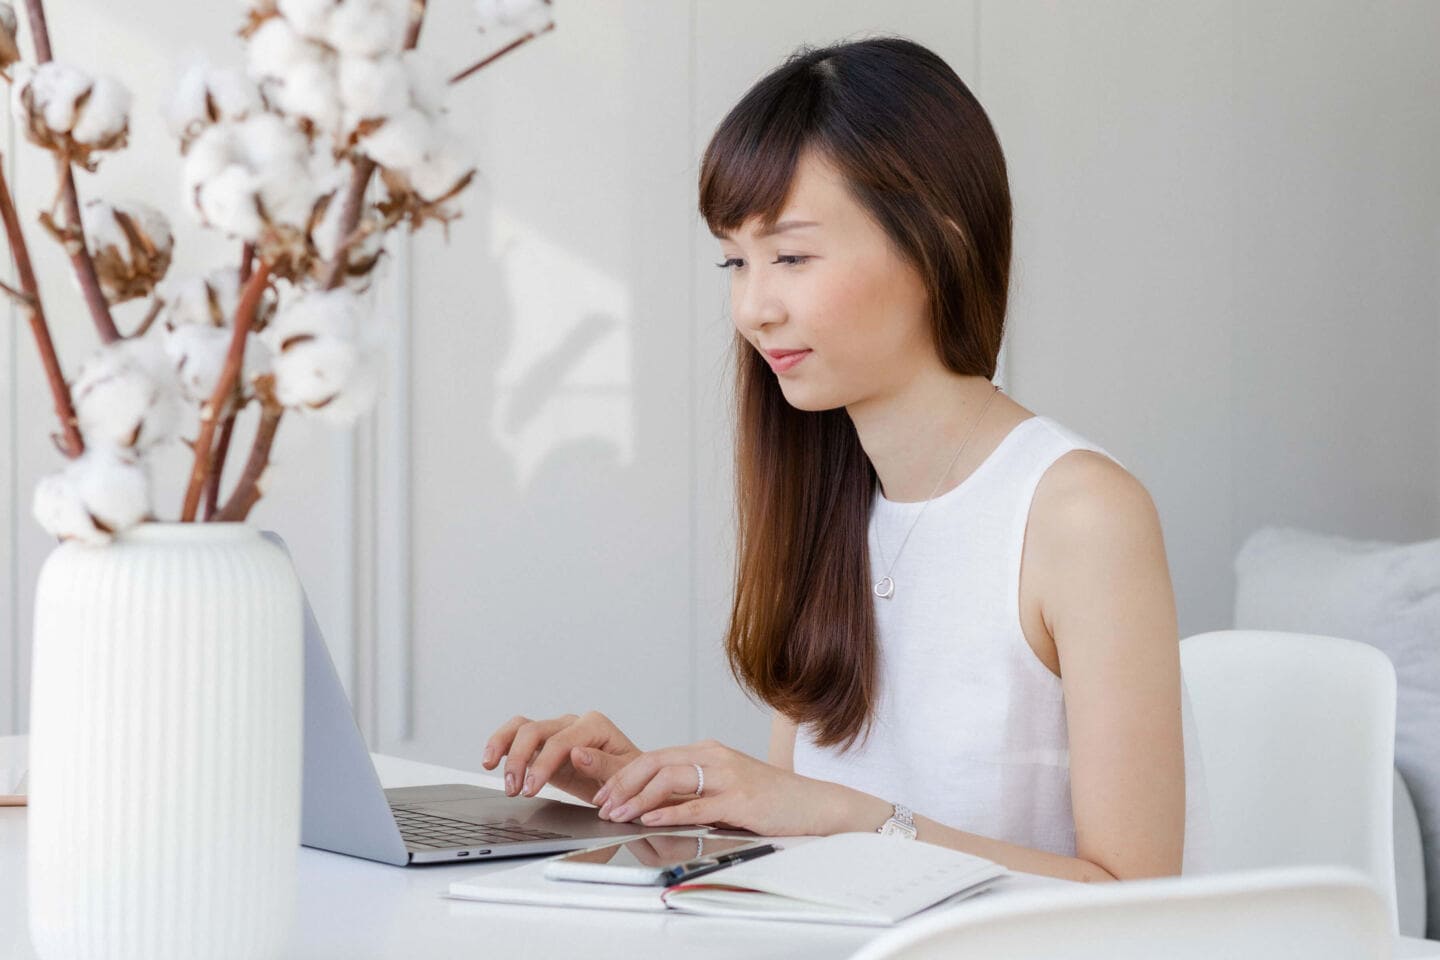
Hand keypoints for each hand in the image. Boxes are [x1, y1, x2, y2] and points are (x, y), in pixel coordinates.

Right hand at [481, 710, 640, 804]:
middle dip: (520, 759)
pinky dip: (502, 744)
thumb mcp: (627, 774)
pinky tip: (491, 760)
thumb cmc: (632, 778)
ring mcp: (557, 732)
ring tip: (490, 767)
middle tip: (514, 789)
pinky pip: (518, 737)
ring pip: (522, 727)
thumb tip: (578, 753)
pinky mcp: (545, 745)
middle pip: (536, 730)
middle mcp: (573, 724)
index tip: (531, 789)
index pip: (561, 741)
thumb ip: (604, 764)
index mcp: (595, 726)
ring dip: (504, 746)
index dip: (543, 765)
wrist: (631, 783)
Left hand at [591, 739, 853, 836]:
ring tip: (619, 814)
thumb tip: (653, 805)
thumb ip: (693, 790)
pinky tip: (651, 820)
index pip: (655, 756)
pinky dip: (669, 812)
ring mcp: (727, 776)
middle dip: (622, 783)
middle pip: (655, 762)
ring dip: (638, 798)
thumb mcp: (725, 787)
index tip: (603, 791)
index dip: (624, 773)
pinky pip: (696, 804)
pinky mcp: (740, 798)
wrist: (812, 804)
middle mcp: (714, 756)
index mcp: (708, 752)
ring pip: (670, 779)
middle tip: (602, 804)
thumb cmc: (769, 800)